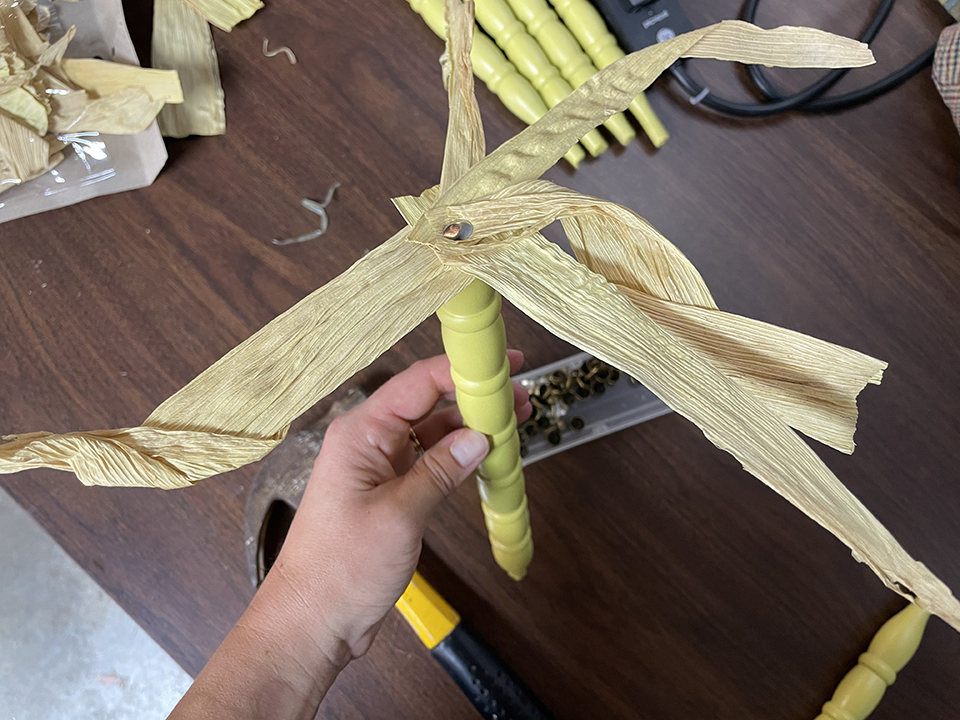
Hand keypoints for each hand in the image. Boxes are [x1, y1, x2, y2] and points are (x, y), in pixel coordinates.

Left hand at [270, 351, 531, 659]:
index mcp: (360, 434)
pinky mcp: (390, 492)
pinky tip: (486, 455)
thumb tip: (479, 438)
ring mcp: (379, 468)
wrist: (314, 620)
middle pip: (427, 402)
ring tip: (512, 422)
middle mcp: (369, 443)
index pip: (417, 383)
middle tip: (517, 394)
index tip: (500, 363)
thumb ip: (441, 471)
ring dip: (470, 427)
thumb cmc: (339, 569)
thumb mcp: (399, 514)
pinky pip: (429, 461)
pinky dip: (459, 456)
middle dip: (473, 396)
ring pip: (432, 432)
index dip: (461, 369)